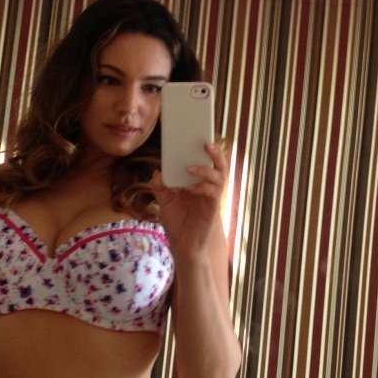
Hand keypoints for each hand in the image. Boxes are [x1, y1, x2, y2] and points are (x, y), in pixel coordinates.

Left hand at [152, 140, 227, 258]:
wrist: (183, 246)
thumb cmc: (177, 222)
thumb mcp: (164, 201)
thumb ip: (161, 186)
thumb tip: (158, 172)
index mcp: (199, 181)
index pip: (206, 159)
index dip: (206, 147)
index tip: (199, 132)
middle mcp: (208, 185)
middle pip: (219, 163)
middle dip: (215, 151)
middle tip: (205, 141)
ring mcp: (212, 196)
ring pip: (220, 175)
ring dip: (206, 169)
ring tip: (190, 167)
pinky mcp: (213, 207)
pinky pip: (213, 192)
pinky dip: (202, 186)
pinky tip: (190, 187)